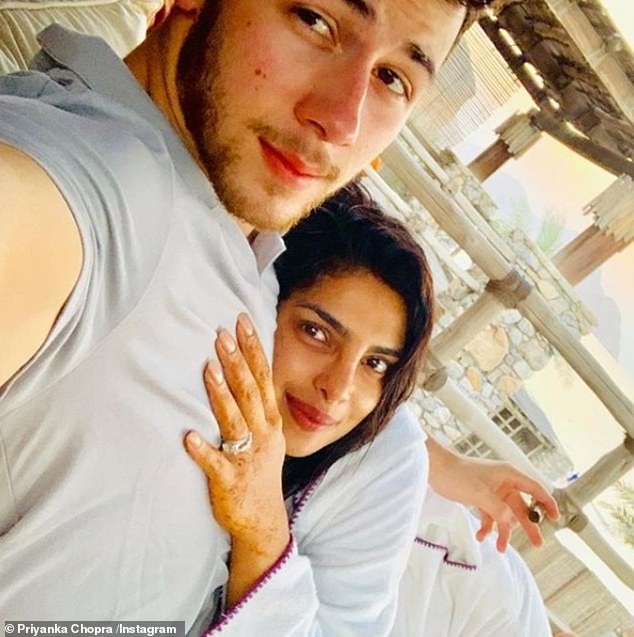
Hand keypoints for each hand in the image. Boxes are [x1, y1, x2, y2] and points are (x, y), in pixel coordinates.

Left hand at [184, 313, 288, 554]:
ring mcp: (246, 457)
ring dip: (221, 395)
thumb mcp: (267, 434)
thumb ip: (256, 405)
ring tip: (208, 369)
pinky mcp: (229, 480)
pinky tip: (189, 437)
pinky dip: (203, 450)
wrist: (262, 520)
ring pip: (234, 421)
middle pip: (249, 391)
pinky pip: (215, 464)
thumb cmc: (259, 471)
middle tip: (221, 333)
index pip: (263, 377)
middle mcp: (262, 434)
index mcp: (269, 421)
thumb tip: (241, 369)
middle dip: (236, 361)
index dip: (253, 349)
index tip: (241, 322)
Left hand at [465, 457, 558, 550]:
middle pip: (521, 507)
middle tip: (538, 544)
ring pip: (505, 515)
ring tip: (500, 548)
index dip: (547, 503)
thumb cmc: (458, 475)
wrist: (436, 469)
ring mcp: (493, 490)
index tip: (555, 519)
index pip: (535, 489)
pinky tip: (480, 536)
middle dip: (528, 526)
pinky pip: (491, 515)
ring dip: (503, 531)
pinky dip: (488, 526)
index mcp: (509, 475)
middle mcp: (504, 482)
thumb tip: (511, 523)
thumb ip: (499, 509)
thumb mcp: (480, 494)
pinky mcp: (481, 496)